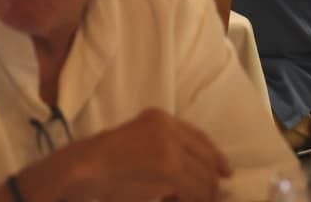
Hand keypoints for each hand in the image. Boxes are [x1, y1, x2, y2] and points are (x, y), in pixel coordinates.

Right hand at [42, 109, 230, 201]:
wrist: (85, 168)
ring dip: (202, 195)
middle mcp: (167, 126)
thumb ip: (165, 148)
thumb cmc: (105, 162)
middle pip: (206, 157)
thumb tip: (199, 171)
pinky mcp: (169, 167)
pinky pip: (196, 190)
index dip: (215, 156)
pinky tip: (180, 201)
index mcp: (159, 117)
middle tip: (211, 197)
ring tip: (193, 201)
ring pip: (204, 177)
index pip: (199, 137)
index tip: (225, 172)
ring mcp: (169, 145)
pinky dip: (194, 200)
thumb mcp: (139, 144)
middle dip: (211, 181)